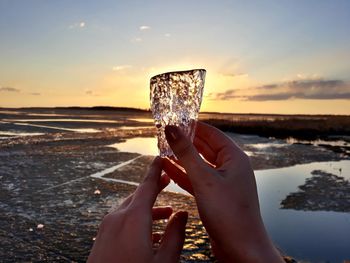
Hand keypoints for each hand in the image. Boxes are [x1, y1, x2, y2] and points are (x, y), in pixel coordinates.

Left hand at [88, 157, 187, 262]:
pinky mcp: (101, 240)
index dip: (155, 171)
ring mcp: (106, 229)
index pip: (147, 186)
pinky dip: (137, 222)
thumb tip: (182, 215)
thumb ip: (175, 235)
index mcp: (133, 219)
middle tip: (167, 182)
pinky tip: (150, 235)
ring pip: (130, 210)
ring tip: (166, 215)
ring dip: (148, 209)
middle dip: (154, 190)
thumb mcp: (164, 261)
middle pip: (138, 197)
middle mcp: (117, 219)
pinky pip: (121, 222)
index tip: (160, 158)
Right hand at [163, 122, 283, 262]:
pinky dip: (183, 174)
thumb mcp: (204, 179)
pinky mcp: (215, 195)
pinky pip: (197, 179)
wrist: (241, 249)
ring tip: (162, 149)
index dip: (193, 125)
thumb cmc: (229, 213)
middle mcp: (230, 167)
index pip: (211, 134)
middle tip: (165, 134)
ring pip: (199, 164)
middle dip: (185, 141)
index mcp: (235, 158)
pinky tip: (168, 168)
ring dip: (182, 158)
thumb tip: (172, 129)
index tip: (175, 120)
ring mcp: (223, 182)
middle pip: (204, 147)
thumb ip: (186, 153)